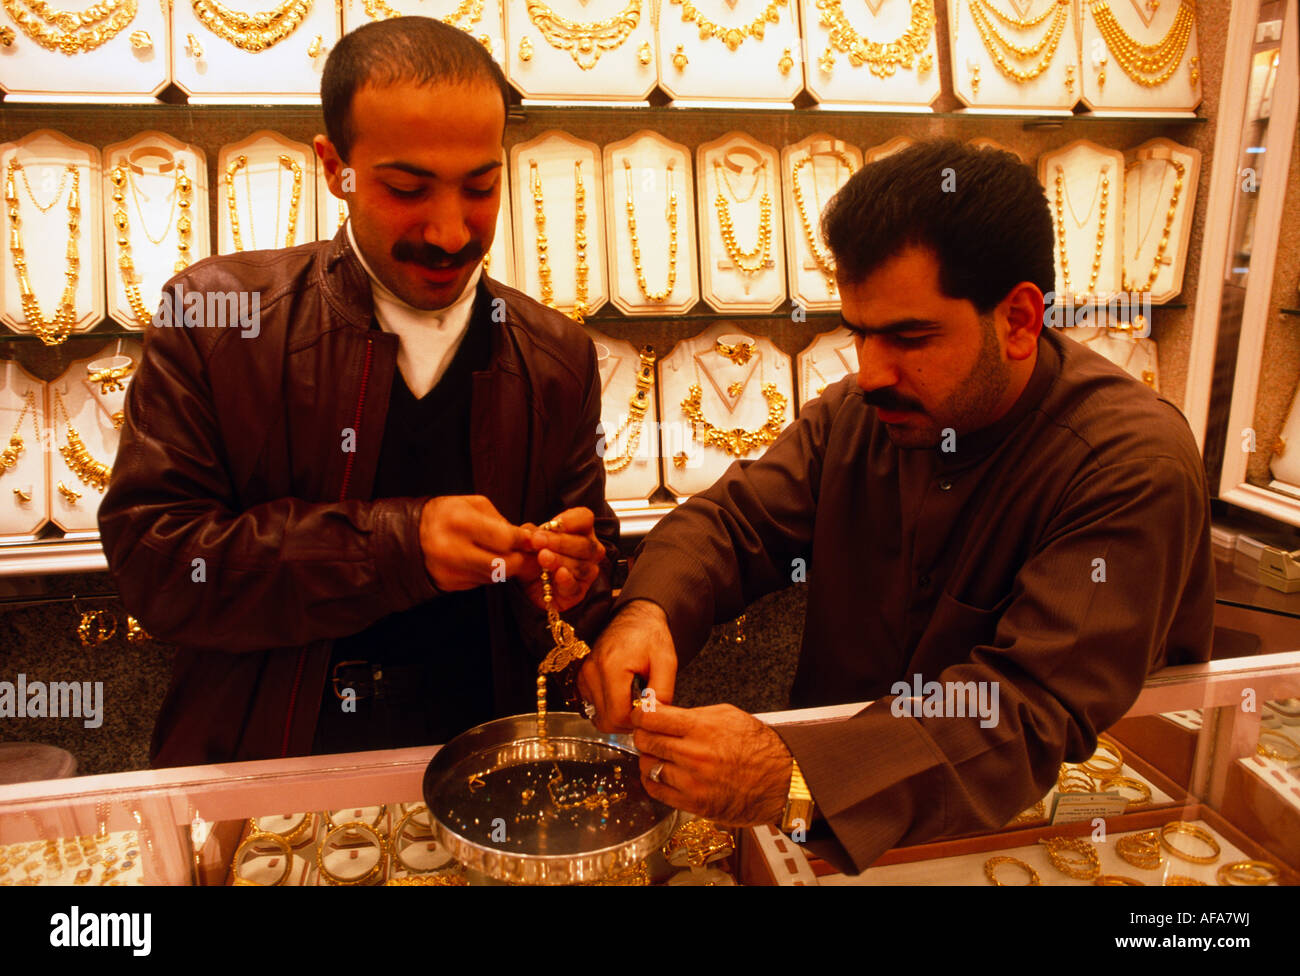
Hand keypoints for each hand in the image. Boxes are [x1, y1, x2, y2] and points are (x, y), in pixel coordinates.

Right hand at [419, 495, 531, 591]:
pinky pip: (482, 581)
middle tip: (526, 552)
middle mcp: (453, 550)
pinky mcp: (450, 585)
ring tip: (505, 553)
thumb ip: (502, 521)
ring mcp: (450, 571)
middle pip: (504, 565)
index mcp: (460, 522)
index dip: (523, 541)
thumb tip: (527, 539)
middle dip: (520, 559)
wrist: (411, 534)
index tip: (531, 539)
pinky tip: (484, 560)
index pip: (505, 539)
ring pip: (496, 576)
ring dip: (506, 567)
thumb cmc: (447, 514)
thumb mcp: (474, 505)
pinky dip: (490, 572)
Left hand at [518, 507, 604, 612]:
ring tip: (543, 557)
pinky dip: (567, 580)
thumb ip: (530, 534)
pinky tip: (559, 574)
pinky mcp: (578, 592)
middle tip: (539, 541)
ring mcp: (587, 572)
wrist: (527, 586)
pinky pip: (575, 586)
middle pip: (585, 544)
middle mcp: (589, 550)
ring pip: (580, 566)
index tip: (553, 523)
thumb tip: (530, 535)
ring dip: (560, 560)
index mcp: (580, 531)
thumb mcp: (528, 541)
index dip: (572, 519)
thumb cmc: (532, 556)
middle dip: (560, 542)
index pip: (585, 518)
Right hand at [577, 600, 676, 732]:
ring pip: (598, 716)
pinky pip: (593, 707)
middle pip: (605, 721)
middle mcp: (591, 671)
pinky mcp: (581, 678)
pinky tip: (623, 695)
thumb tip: (653, 718)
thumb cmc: (651, 636)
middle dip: (627, 722)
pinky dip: (609, 708)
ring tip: (635, 698)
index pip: (617, 716)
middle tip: (644, 707)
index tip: (649, 712)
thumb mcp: (666, 660)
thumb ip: (663, 691)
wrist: (635, 616)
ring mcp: (583, 675)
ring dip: (618, 715)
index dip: (636, 722)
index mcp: (611, 666)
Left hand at [631, 703, 791, 826]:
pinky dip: (653, 781)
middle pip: (645, 742)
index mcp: (702, 728)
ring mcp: (693, 782)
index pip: (652, 718)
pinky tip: (661, 774)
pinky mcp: (694, 805)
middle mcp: (694, 755)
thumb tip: (665, 714)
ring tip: (658, 755)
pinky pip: (657, 792)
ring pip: (648, 767)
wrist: (782, 780)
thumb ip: (694, 714)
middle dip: (642, 736)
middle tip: (647, 734)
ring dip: (649, 759)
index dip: (640, 715)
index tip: (640, 716)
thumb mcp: (728, 715)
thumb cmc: (759, 747)